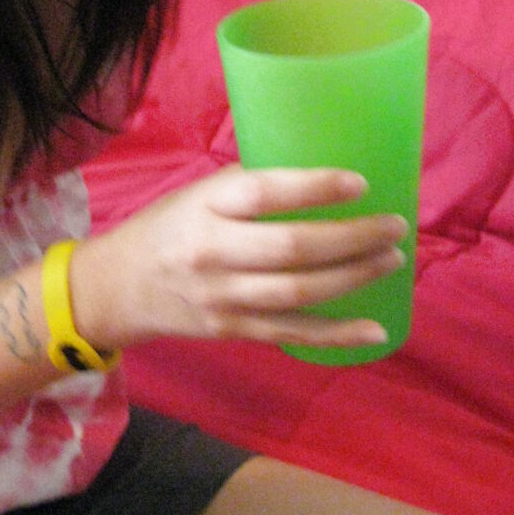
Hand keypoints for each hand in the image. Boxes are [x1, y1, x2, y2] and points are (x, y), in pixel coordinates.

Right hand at [75, 165, 406, 351]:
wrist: (118, 287)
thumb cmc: (169, 228)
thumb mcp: (198, 194)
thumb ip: (251, 189)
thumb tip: (324, 179)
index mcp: (204, 206)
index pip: (264, 193)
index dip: (315, 188)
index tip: (360, 184)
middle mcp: (212, 251)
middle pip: (292, 248)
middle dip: (353, 238)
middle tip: (395, 227)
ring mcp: (222, 297)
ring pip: (299, 292)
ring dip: (354, 277)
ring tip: (391, 260)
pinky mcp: (232, 330)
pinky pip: (292, 334)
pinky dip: (337, 335)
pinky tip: (375, 330)